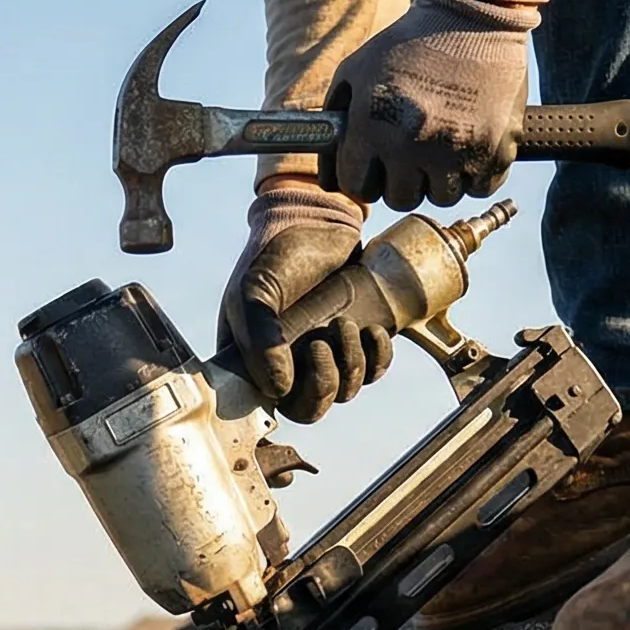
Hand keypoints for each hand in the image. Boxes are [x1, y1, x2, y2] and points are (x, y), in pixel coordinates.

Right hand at [219, 176, 392, 423]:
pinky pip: (373, 373)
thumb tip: (278, 390)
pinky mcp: (356, 344)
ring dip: (351, 363)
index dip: (279, 401)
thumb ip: (257, 338)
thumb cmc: (275, 253)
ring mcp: (324, 355)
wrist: (315, 220)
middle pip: (307, 410)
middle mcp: (287, 364)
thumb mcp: (254, 290)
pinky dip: (377, 357)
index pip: (262, 406)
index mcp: (252, 358)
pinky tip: (370, 328)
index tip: (286, 378)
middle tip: (322, 347)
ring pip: (342, 393)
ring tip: (346, 323)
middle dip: (322, 386)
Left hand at [323, 0, 534, 211]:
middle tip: (411, 154)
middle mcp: (413, 143)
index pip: (357, 187)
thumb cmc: (409, 43)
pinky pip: (481, 188)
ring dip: (440, 179)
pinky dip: (476, 175)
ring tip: (442, 146)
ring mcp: (457, 148)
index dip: (365, 177)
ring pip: (442, 197)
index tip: (375, 167)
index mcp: (373, 126)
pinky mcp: (495, 147)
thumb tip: (329, 176)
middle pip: (400, 199)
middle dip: (402, 180)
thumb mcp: (356, 71)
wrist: (472, 15)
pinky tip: (470, 147)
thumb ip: (335, 122)